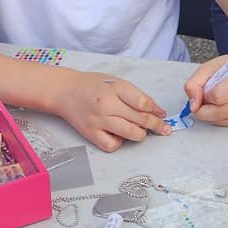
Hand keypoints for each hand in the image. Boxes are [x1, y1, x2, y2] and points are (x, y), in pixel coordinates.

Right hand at [53, 72, 169, 151]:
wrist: (64, 91)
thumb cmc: (91, 85)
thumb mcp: (116, 82)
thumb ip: (136, 95)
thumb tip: (157, 111)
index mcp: (115, 88)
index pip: (143, 102)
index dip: (156, 110)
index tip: (161, 114)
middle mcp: (107, 104)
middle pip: (141, 119)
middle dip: (157, 125)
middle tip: (163, 128)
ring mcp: (99, 120)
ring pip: (131, 134)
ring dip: (141, 134)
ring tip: (140, 130)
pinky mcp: (91, 134)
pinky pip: (113, 145)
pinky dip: (119, 142)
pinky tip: (118, 134)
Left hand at [183, 55, 227, 126]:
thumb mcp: (207, 68)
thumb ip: (194, 84)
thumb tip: (193, 105)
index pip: (218, 96)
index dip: (204, 95)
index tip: (202, 91)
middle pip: (218, 112)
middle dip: (203, 109)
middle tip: (201, 99)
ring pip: (219, 120)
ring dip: (209, 113)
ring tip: (211, 100)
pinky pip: (223, 123)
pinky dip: (215, 117)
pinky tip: (218, 105)